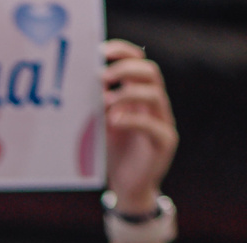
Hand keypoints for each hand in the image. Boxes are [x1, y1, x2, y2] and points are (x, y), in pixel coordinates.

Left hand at [102, 39, 177, 214]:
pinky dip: (133, 119)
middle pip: (150, 72)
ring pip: (155, 94)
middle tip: (103, 76)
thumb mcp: (101, 125)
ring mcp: (163, 121)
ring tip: (105, 102)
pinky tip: (114, 121)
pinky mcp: (164, 141)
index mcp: (140, 96)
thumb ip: (97, 105)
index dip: (124, 53)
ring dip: (128, 93)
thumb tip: (82, 82)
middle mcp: (154, 105)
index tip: (102, 51)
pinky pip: (154, 125)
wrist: (128, 188)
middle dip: (126, 69)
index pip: (139, 63)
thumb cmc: (113, 154)